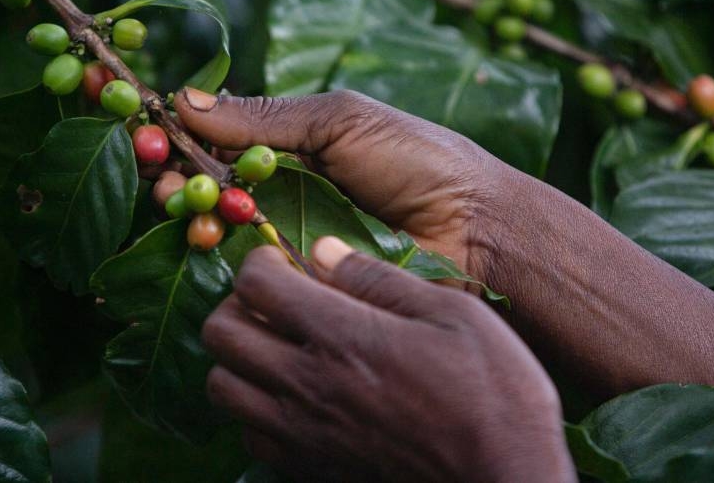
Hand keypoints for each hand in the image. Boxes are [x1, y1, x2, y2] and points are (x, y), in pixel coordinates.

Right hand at [176, 88, 517, 281]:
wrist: (476, 229)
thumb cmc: (418, 160)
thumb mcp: (341, 120)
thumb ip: (267, 117)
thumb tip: (185, 100)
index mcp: (291, 147)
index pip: (218, 139)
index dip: (178, 135)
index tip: (146, 132)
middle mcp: (281, 193)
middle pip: (208, 187)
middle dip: (177, 179)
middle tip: (162, 175)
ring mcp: (287, 238)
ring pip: (219, 229)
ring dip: (193, 214)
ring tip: (187, 204)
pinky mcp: (300, 281)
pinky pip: (247, 271)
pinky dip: (220, 254)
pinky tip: (210, 238)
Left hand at [202, 239, 575, 482]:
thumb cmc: (493, 396)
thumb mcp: (452, 314)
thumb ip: (379, 279)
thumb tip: (323, 251)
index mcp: (341, 337)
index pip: (255, 283)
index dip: (262, 260)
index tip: (285, 260)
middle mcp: (307, 385)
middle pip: (220, 332)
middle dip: (238, 303)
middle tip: (276, 299)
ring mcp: (302, 434)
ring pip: (222, 386)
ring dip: (240, 357)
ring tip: (279, 346)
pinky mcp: (308, 469)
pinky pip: (248, 433)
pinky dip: (256, 407)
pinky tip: (295, 395)